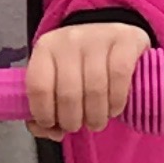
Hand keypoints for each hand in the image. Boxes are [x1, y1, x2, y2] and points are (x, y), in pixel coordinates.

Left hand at [26, 21, 146, 142]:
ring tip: (96, 122)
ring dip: (95, 117)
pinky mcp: (125, 40)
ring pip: (95, 89)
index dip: (44, 114)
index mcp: (45, 48)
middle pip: (68, 93)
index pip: (38, 87)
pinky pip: (119, 77)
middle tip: (76, 127)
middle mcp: (69, 39)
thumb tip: (50, 132)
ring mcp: (97, 38)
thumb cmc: (78, 63)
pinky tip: (114, 109)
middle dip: (72, 121)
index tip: (52, 125)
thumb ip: (46, 107)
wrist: (110, 30)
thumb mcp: (56, 78)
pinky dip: (116, 102)